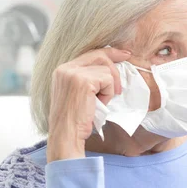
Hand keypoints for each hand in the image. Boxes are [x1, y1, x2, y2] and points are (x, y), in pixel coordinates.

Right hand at [47, 47, 130, 161]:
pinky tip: (98, 104)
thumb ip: (87, 79)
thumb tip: (109, 70)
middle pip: (100, 56)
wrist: (66, 134)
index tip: (124, 54)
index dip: (109, 53)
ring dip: (108, 88)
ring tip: (98, 102)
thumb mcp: (78, 94)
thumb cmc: (75, 119)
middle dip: (115, 69)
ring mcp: (73, 73)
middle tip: (118, 87)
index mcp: (62, 70)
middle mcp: (65, 68)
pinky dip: (108, 94)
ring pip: (106, 70)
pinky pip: (107, 80)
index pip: (90, 53)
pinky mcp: (83, 81)